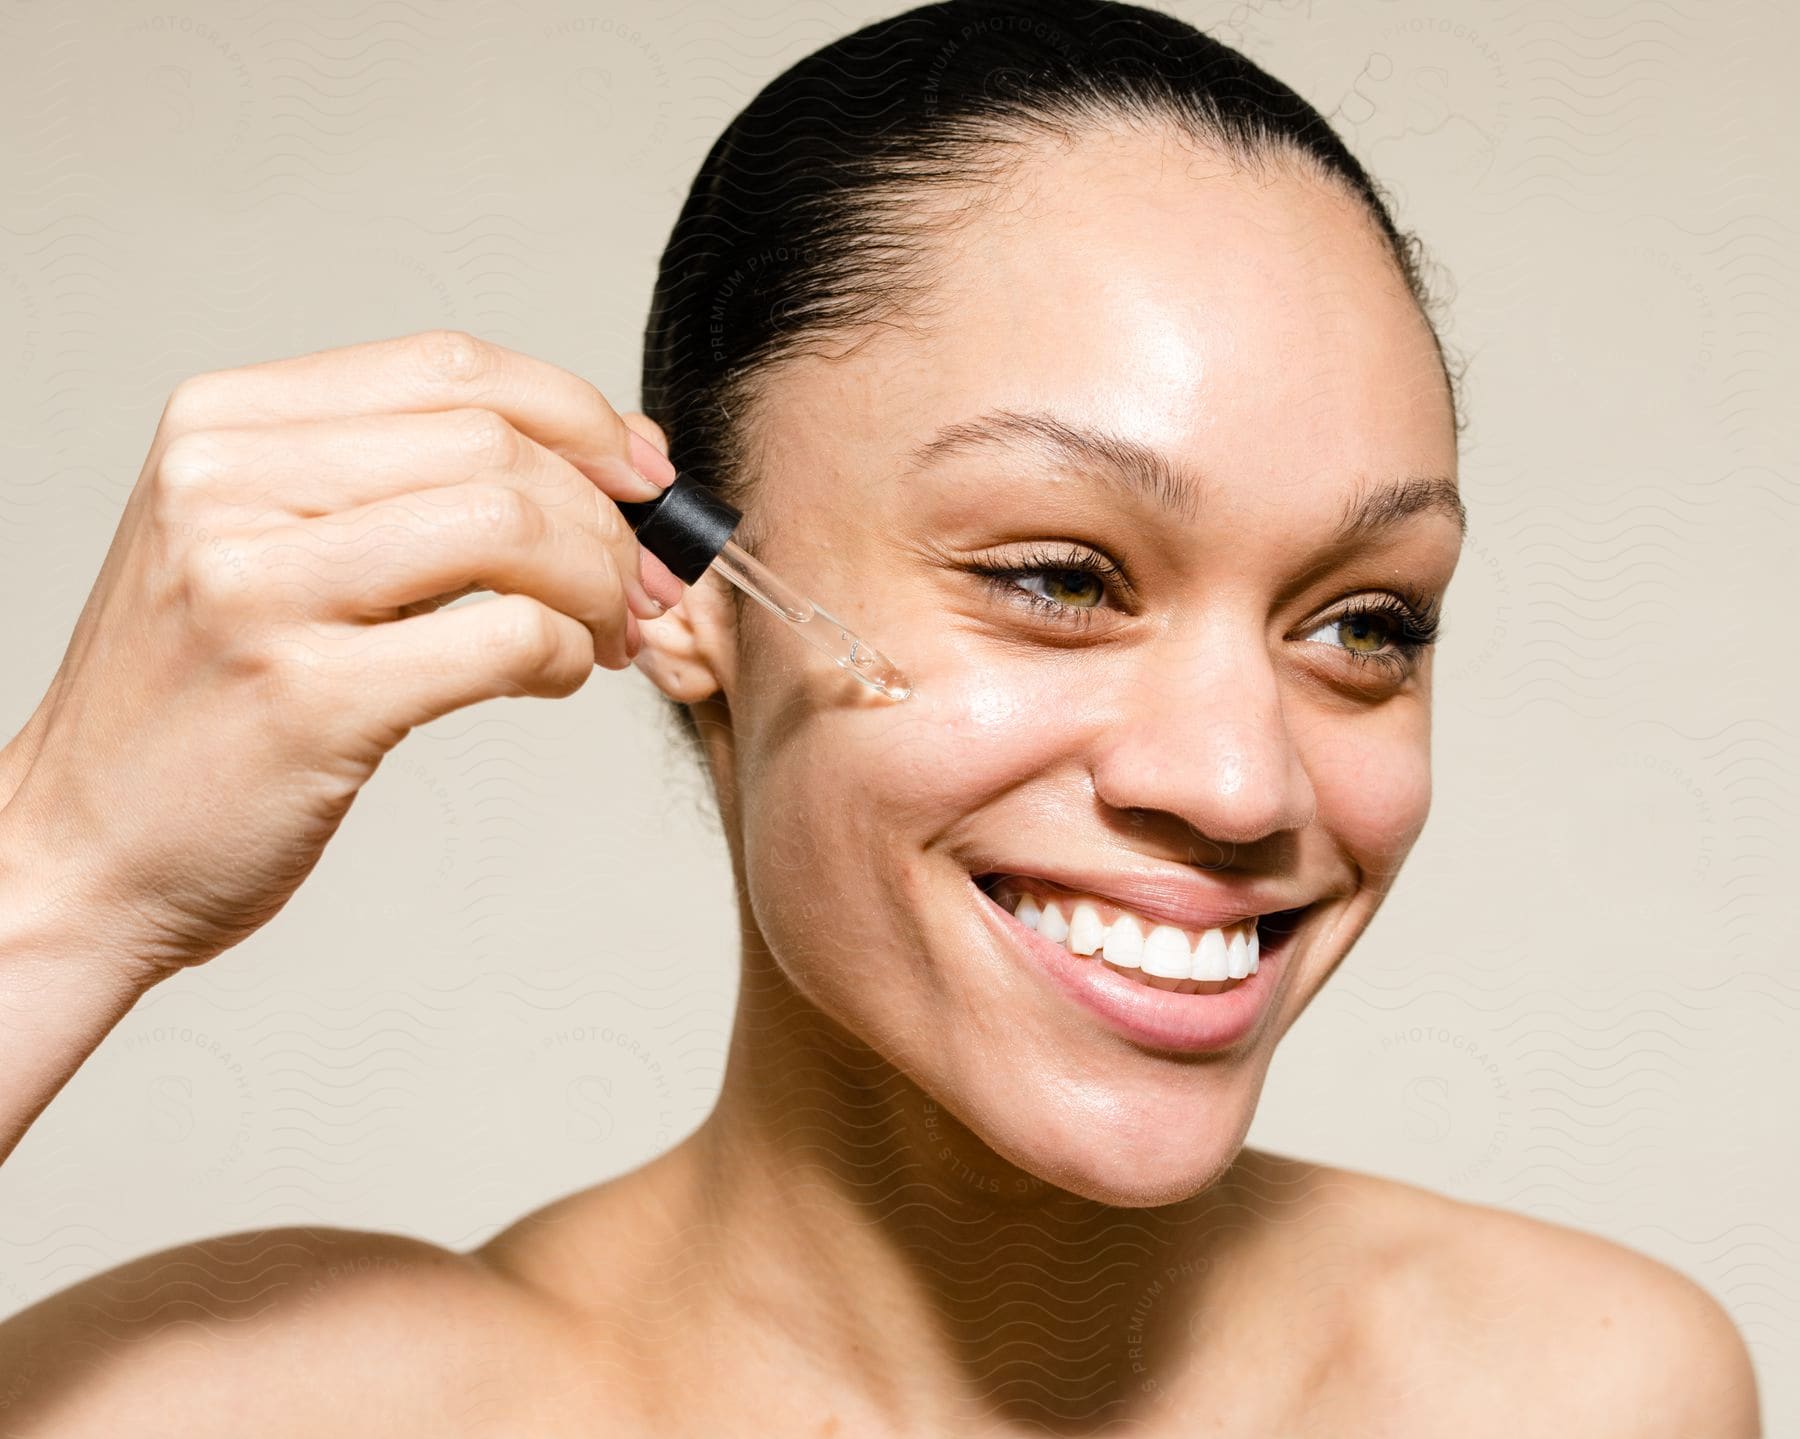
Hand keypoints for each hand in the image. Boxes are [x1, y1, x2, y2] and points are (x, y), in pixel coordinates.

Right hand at [0, 329, 685, 980]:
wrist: (80, 850)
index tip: (640, 475)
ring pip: (509, 527)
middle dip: (608, 514)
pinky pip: (504, 637)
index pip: (450, 366)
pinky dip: (564, 655)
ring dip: (598, 582)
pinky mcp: (306, 696)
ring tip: (605, 632)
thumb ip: (400, 486)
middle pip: (496, 443)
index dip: (579, 414)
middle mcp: (227, 486)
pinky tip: (552, 676)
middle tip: (645, 580)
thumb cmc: (198, 705)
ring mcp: (259, 589)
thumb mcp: (261, 547)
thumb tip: (601, 460)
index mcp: (225, 427)